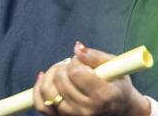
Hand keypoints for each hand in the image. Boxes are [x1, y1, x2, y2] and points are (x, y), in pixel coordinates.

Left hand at [33, 42, 149, 115]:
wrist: (119, 109)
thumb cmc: (117, 85)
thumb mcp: (114, 66)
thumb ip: (95, 56)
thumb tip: (77, 48)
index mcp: (102, 96)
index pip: (76, 73)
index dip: (76, 61)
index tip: (82, 60)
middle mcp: (86, 110)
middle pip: (60, 81)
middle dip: (64, 66)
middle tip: (73, 64)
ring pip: (47, 92)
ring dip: (51, 75)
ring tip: (62, 71)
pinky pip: (41, 104)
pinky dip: (38, 89)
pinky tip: (44, 77)